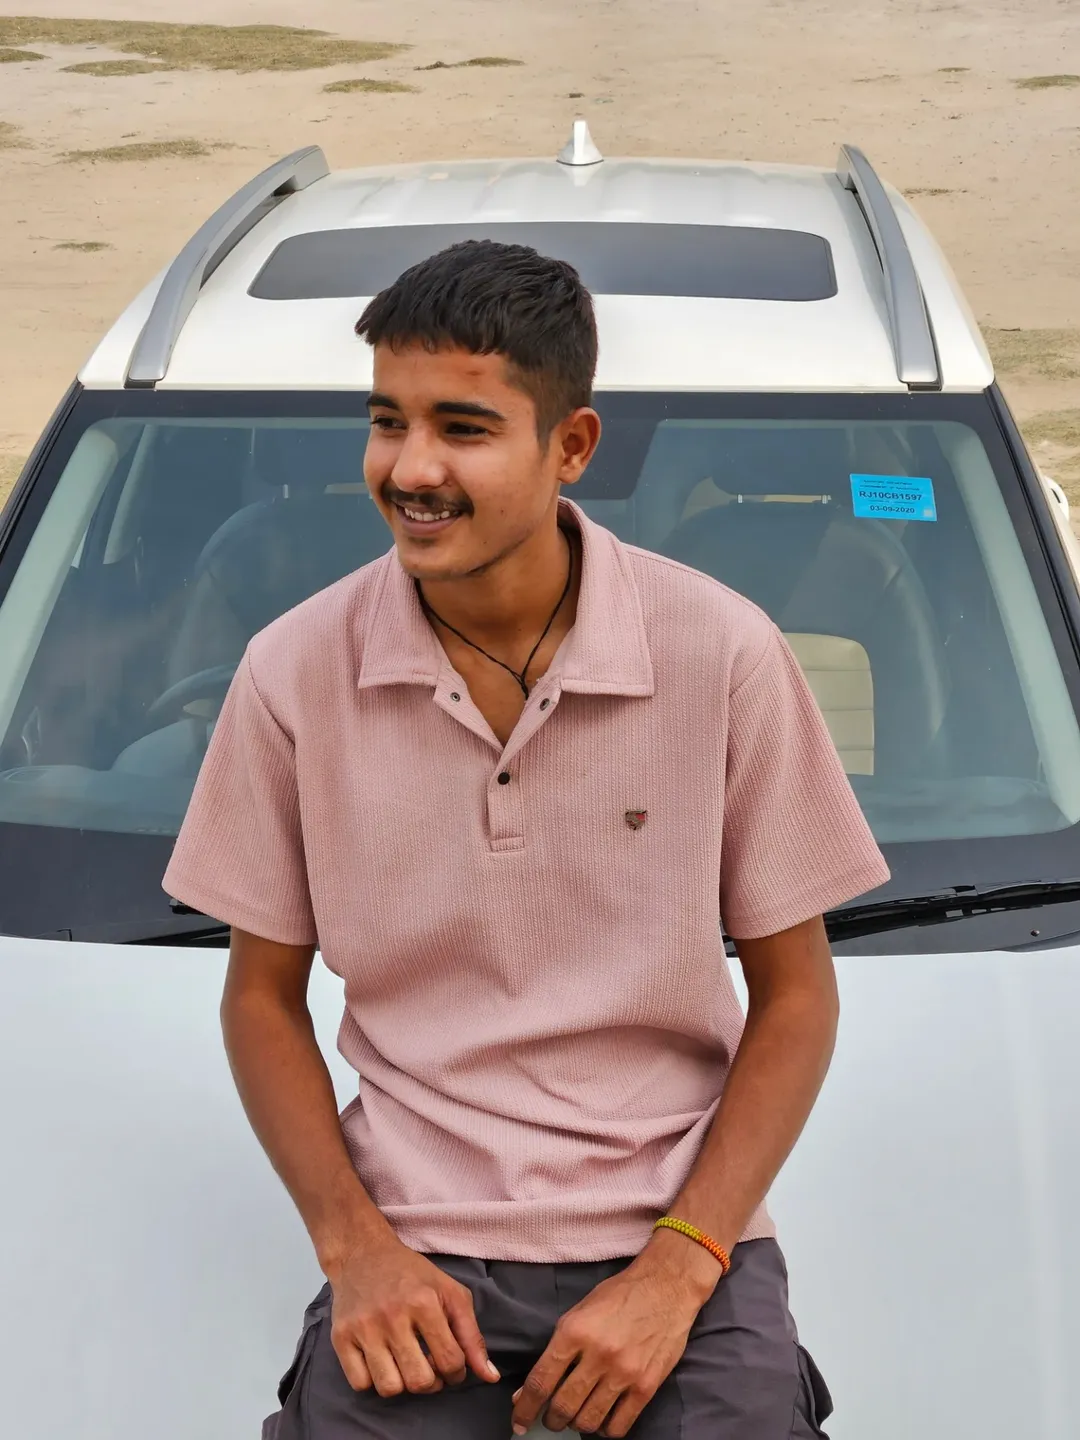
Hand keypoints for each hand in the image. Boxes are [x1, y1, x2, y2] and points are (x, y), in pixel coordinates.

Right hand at [327, 1233, 500, 1397]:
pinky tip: (381, 1361)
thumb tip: (490, 1377)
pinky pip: (360, 1384)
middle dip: (431, 1382)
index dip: (457, 1372)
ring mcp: (364, 1327)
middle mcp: (392, 1315)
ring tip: (406, 1365)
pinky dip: (373, 1381)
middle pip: (420, 1381)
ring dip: (402, 1384)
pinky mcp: (341, 1337)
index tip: (451, 1365)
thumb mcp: (450, 1293)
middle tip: (429, 1367)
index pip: (450, 1361)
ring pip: (389, 1388)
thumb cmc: (411, 1274)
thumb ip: (472, 1335)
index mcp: (424, 1302)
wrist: (362, 1253)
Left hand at [510, 1229, 720, 1436]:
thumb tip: (530, 1390)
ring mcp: (624, 1373)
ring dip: (576, 1424)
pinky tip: (602, 1418)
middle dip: (551, 1419)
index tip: (518, 1422)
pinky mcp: (647, 1386)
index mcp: (575, 1331)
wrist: (666, 1286)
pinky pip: (618, 1426)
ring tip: (577, 1416)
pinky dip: (604, 1430)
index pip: (541, 1381)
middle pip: (563, 1407)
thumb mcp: (579, 1313)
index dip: (525, 1408)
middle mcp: (598, 1355)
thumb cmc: (618, 1296)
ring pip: (588, 1421)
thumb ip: (556, 1351)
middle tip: (552, 1417)